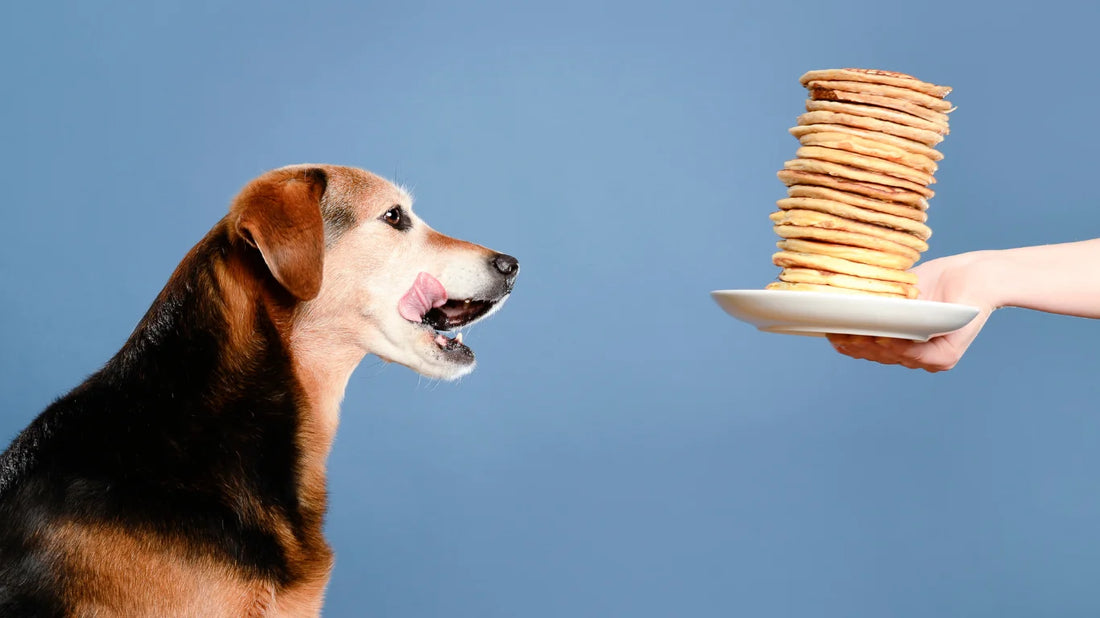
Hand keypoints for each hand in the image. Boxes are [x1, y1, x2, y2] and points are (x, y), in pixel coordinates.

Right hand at [827, 252, 995, 371]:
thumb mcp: (895, 292)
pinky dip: (897, 347)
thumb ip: (872, 303)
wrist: (973, 275)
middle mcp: (912, 355)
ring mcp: (928, 359)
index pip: (865, 349)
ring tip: (853, 332)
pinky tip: (883, 336)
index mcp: (898, 342)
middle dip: (854, 344)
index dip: (846, 343)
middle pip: (874, 355)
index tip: (828, 331)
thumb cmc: (935, 281)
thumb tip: (832, 301)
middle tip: (836, 330)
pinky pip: (914, 355)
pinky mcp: (945, 357)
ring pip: (891, 356)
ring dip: (871, 345)